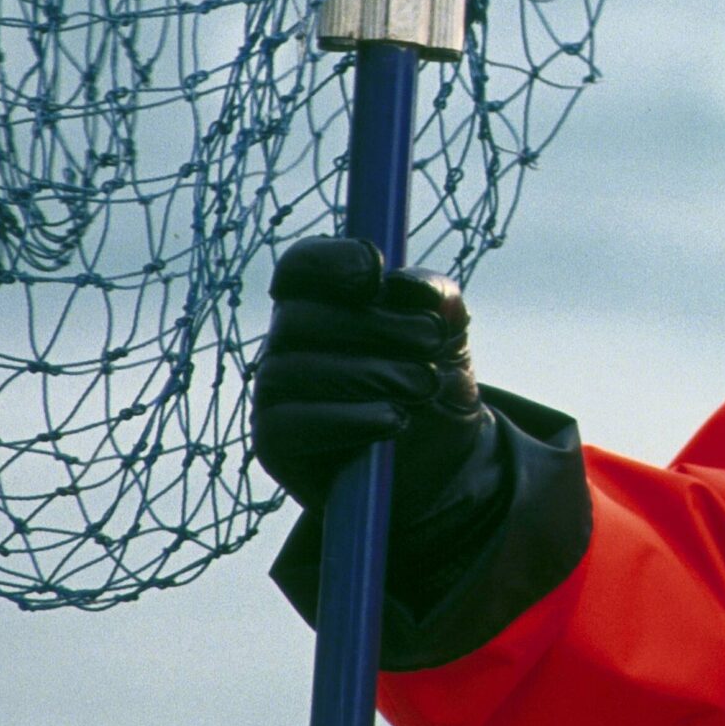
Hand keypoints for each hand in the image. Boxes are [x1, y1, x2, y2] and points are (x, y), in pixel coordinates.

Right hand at [252, 237, 504, 549]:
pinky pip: (290, 425)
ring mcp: (275, 393)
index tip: (375, 271)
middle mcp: (288, 342)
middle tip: (433, 340)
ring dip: (368, 375)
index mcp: (323, 301)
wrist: (440, 464)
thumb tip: (413, 288)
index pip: (300, 266)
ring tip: (425, 386)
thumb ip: (438, 301)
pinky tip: (394, 419)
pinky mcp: (275, 444)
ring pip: (293, 371)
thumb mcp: (449, 337)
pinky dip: (347, 420)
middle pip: (298, 318)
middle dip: (374, 326)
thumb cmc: (432, 384)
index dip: (329, 261)